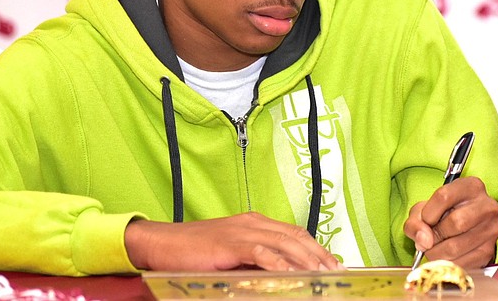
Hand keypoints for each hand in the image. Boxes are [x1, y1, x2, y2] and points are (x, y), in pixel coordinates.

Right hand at [124, 212, 344, 271]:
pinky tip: (290, 272)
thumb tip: (278, 275)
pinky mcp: (229, 244)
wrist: (162, 243)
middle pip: (294, 236)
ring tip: (321, 274)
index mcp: (255, 222)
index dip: (315, 247)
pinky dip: (278, 262)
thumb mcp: (231, 254)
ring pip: (282, 242)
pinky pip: (260, 252)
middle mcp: (252, 223)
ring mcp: (241, 231)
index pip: (293, 232)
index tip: (331, 262)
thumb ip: (254, 260)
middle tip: (335, 271)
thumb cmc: (193, 252)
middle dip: (318, 254)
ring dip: (305, 259)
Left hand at [404, 177, 497, 268]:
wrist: (464, 229)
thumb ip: (416, 221)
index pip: (444, 196)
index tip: (425, 221)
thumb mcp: (424, 210)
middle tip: (427, 240)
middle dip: (434, 236)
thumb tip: (424, 241)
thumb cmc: (443, 214)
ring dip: (437, 253)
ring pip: (457, 246)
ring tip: (434, 249)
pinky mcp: (490, 250)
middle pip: (455, 222)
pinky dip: (447, 263)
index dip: (428, 213)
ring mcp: (491, 229)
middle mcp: (487, 206)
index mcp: (471, 186)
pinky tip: (445, 256)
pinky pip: (463, 262)